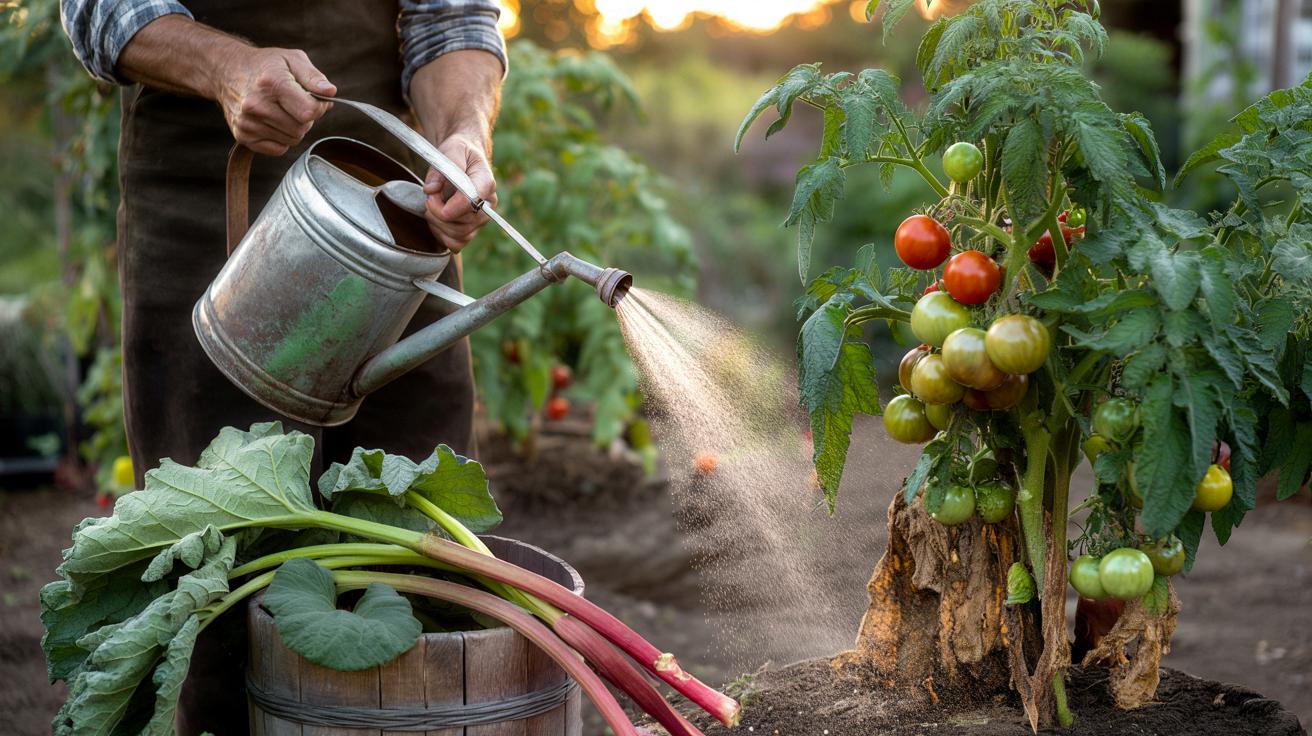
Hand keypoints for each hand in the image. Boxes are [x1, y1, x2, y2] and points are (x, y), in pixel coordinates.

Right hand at [216, 48, 335, 155]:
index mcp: (272, 83)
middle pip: (301, 129)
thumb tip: (330, 92)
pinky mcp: (242, 136)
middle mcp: (256, 105)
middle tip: (295, 104)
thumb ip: (314, 77)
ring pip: (292, 141)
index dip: (319, 107)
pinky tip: (272, 121)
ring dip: (294, 129)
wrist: (227, 71)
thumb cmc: (266, 65)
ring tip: (282, 110)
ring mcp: (247, 122)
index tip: (313, 98)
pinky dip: (281, 139)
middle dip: (306, 119)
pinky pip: (278, 149)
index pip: (309, 112)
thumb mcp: (292, 59)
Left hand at [422, 134, 496, 252]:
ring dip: (438, 225)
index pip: (470, 204)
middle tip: (429, 196)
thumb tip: (430, 189)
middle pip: (462, 224)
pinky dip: (442, 235)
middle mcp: (487, 205)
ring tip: (432, 206)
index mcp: (485, 184)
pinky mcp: (472, 229)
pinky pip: (457, 244)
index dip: (448, 207)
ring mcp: (481, 220)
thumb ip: (440, 169)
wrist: (466, 157)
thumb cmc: (459, 153)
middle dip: (437, 213)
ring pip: (459, 236)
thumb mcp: (451, 150)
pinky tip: (436, 220)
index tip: (431, 196)